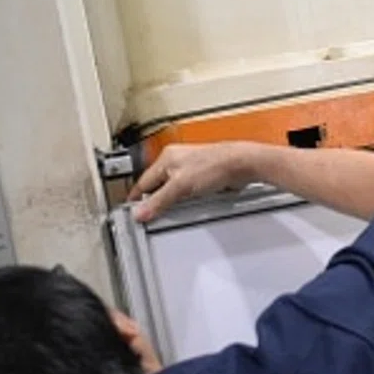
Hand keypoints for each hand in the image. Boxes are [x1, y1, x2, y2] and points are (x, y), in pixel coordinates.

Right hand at [129, 142, 261, 222]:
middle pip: (157, 186)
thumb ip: (159, 201)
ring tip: (170, 212)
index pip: (143, 181)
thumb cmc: (216, 164)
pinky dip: (186, 201)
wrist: (242, 164)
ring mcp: (190, 170)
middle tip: (150, 216)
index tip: (132, 212)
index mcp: (166, 158)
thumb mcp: (181, 186)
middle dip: (155, 201)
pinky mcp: (203, 178)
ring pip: (173, 191)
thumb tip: (141, 212)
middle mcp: (177, 162)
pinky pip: (188, 193)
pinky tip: (188, 207)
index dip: (137, 198)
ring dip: (172, 202)